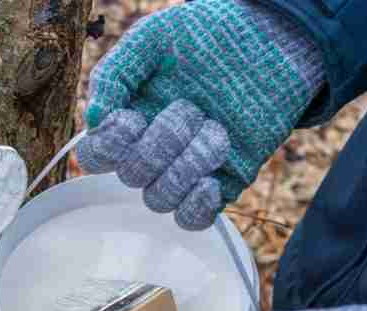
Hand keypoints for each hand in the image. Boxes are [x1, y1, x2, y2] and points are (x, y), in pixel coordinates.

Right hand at [76, 0, 322, 226]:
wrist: (274, 43)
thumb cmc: (210, 35)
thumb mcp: (154, 39)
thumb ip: (115, 72)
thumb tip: (92, 121)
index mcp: (129, 119)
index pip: (94, 157)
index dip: (108, 147)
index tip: (133, 118)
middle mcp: (151, 150)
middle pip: (130, 177)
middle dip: (161, 143)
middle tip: (190, 107)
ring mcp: (184, 170)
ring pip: (159, 199)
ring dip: (187, 165)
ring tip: (216, 131)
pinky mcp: (219, 184)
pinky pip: (191, 219)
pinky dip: (196, 205)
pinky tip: (212, 178)